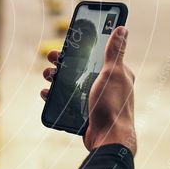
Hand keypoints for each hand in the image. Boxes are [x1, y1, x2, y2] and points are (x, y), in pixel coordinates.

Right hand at [41, 26, 136, 155]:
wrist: (108, 139)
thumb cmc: (112, 105)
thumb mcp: (112, 74)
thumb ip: (115, 52)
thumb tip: (122, 29)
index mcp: (115, 74)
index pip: (97, 54)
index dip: (82, 46)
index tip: (68, 41)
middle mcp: (105, 85)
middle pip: (80, 68)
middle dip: (64, 62)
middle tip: (51, 58)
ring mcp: (94, 99)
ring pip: (71, 83)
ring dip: (57, 78)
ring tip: (47, 76)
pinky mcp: (84, 112)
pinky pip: (66, 100)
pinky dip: (55, 96)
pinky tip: (47, 93)